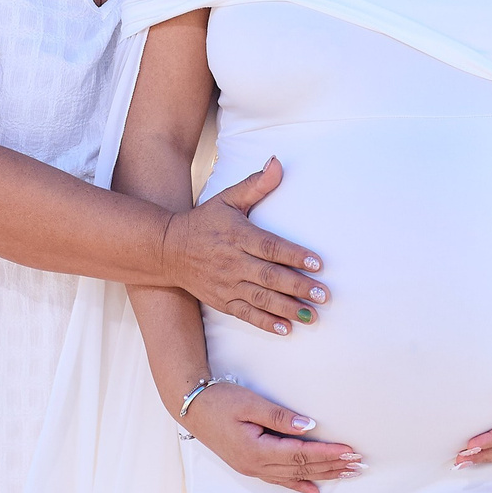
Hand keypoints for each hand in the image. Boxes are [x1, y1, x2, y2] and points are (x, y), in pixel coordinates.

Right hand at [161, 158, 327, 335]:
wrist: (168, 250)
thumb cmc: (204, 221)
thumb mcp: (227, 199)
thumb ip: (255, 185)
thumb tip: (277, 163)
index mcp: (238, 236)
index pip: (270, 247)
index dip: (294, 255)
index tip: (318, 263)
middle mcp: (233, 262)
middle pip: (269, 276)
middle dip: (298, 287)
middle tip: (323, 294)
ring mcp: (227, 284)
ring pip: (261, 299)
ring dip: (288, 308)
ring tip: (312, 315)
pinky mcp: (222, 301)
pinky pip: (246, 315)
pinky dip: (266, 324)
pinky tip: (286, 330)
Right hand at [182, 381, 360, 492]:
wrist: (191, 407)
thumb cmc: (220, 401)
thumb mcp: (250, 403)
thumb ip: (281, 417)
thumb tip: (310, 426)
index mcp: (257, 450)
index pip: (301, 454)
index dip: (327, 454)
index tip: (350, 451)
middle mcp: (256, 466)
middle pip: (302, 469)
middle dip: (332, 467)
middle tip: (360, 465)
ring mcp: (252, 469)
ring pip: (295, 477)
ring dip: (323, 476)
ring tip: (348, 474)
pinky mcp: (251, 466)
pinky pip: (280, 481)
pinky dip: (300, 487)